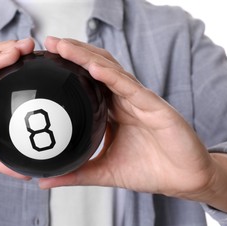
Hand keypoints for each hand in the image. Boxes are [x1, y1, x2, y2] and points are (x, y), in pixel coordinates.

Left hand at [39, 37, 217, 202]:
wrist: (183, 180)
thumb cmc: (148, 171)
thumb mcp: (103, 172)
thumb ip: (75, 173)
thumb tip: (43, 181)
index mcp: (112, 110)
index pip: (86, 82)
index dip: (67, 69)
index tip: (43, 62)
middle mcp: (124, 100)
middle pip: (96, 68)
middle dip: (72, 52)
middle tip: (49, 43)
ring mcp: (138, 100)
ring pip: (110, 71)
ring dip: (86, 56)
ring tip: (63, 47)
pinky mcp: (154, 106)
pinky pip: (129, 87)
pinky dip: (111, 76)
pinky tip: (92, 67)